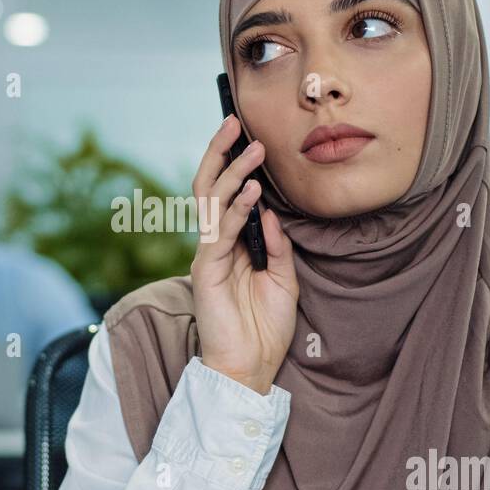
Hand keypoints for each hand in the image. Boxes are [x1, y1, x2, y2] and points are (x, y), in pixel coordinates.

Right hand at [191, 114, 298, 394]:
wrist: (250, 368)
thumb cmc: (265, 328)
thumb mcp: (283, 279)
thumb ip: (276, 245)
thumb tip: (272, 211)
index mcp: (231, 245)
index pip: (226, 194)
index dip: (233, 164)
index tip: (248, 135)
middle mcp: (214, 244)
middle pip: (209, 187)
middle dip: (221, 153)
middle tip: (235, 122)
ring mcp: (207, 255)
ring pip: (212, 201)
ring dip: (234, 172)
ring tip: (255, 149)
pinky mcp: (206, 270)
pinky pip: (220, 231)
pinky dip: (236, 208)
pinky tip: (253, 191)